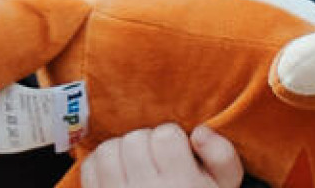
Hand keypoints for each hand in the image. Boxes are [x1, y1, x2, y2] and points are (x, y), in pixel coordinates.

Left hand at [81, 124, 242, 187]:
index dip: (171, 139)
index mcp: (182, 186)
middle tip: (156, 161)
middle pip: (135, 139)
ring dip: (122, 151)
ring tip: (136, 164)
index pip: (166, 135)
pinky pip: (90, 167)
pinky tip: (118, 173)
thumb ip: (221, 155)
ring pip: (109, 150)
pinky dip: (101, 164)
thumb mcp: (224, 187)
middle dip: (146, 143)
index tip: (176, 154)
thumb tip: (199, 132)